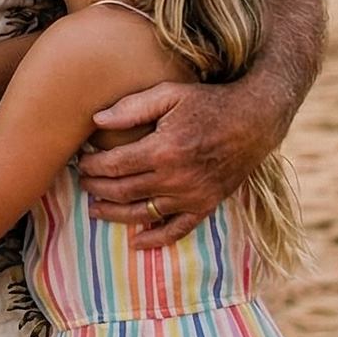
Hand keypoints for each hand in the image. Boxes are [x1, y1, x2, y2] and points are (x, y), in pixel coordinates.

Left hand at [79, 80, 284, 247]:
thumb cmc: (209, 103)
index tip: (82, 161)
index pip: (114, 166)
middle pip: (122, 191)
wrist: (254, 121)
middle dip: (97, 189)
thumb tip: (96, 120)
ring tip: (95, 211)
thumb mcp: (170, 93)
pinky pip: (177, 229)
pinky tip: (137, 243)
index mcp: (162, 150)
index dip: (92, 166)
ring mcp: (191, 196)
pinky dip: (156, 239)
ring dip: (114, 215)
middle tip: (83, 183)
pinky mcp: (206, 206)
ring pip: (142, 214)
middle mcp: (175, 178)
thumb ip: (132, 107)